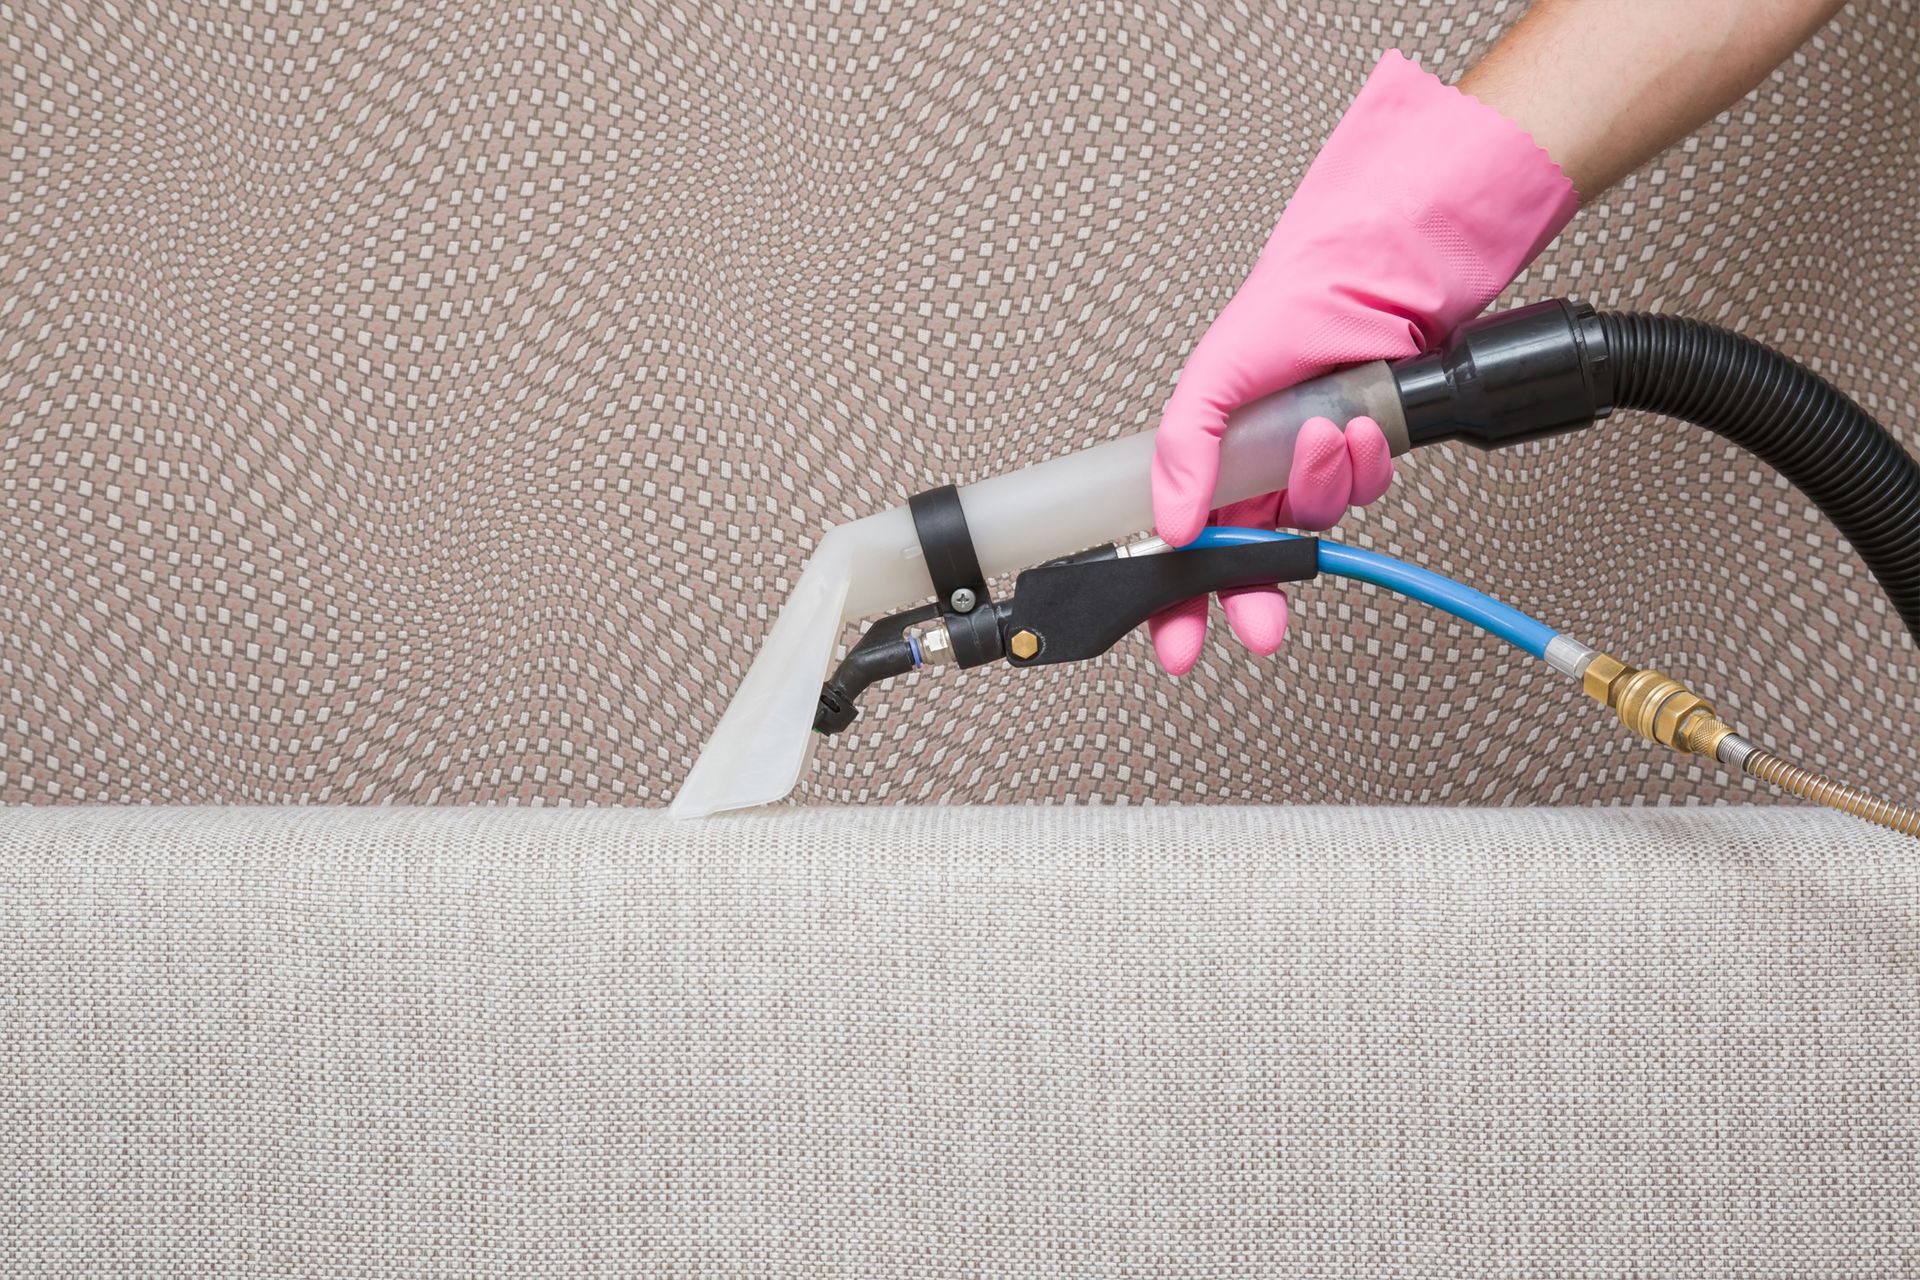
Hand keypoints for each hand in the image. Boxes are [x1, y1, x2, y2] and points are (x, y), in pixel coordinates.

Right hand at [1148, 51, 1578, 674]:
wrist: (1381, 271)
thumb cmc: (1292, 303)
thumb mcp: (1213, 377)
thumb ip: (1183, 451)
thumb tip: (1171, 523)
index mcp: (1211, 453)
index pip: (1182, 543)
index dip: (1176, 598)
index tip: (1178, 643)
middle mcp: (1261, 466)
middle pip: (1250, 559)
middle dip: (1255, 594)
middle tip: (1258, 626)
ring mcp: (1314, 464)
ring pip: (1313, 522)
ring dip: (1318, 489)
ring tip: (1323, 440)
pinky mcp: (1366, 456)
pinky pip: (1363, 492)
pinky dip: (1363, 466)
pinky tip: (1359, 433)